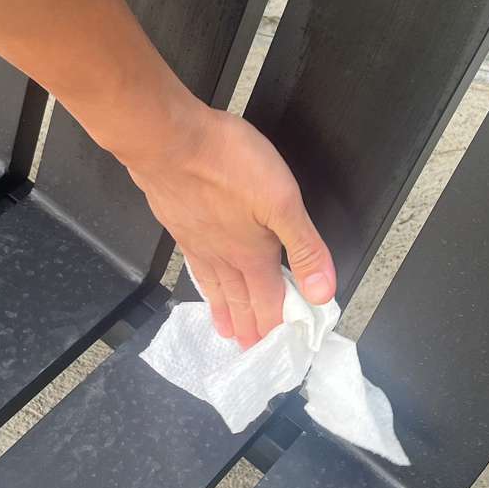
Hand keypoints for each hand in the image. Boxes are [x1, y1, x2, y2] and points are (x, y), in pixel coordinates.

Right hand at [123, 101, 336, 347]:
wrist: (167, 138)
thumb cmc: (227, 162)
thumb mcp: (283, 201)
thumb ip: (304, 247)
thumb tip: (321, 294)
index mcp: (252, 252)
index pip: (268, 298)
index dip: (274, 324)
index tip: (274, 349)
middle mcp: (222, 254)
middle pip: (239, 296)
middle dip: (249, 324)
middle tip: (248, 349)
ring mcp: (196, 239)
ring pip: (214, 283)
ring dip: (223, 308)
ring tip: (224, 328)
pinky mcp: (177, 221)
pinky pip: (193, 262)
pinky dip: (200, 280)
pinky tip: (200, 275)